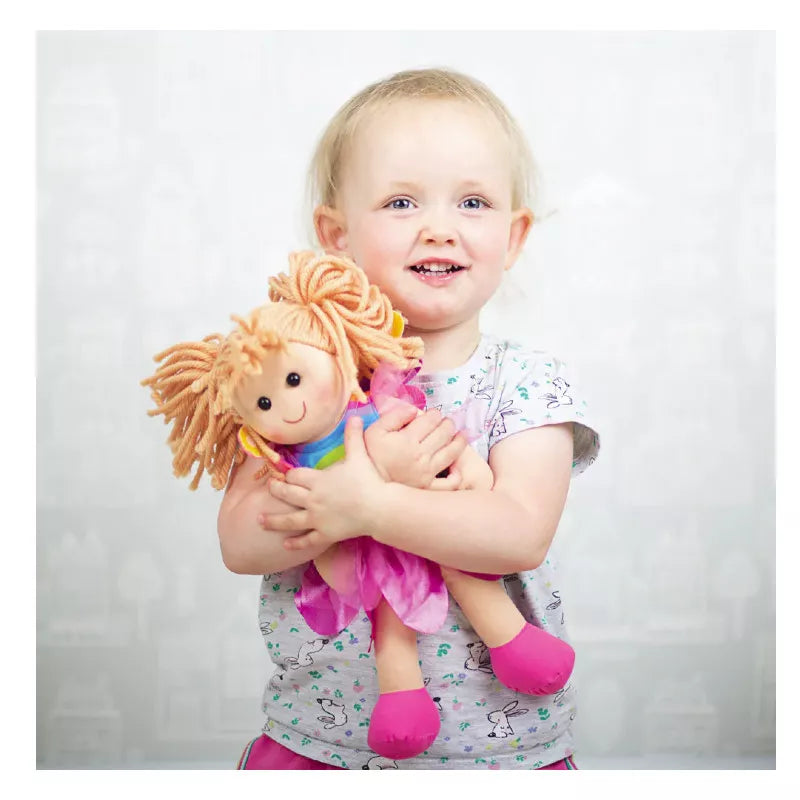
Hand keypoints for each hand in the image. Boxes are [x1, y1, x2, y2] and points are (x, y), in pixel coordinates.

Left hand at [261, 416, 386, 550]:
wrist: (378, 508)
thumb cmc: (368, 480)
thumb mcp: (359, 455)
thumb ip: (353, 436)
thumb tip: (355, 416)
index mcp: (317, 480)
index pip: (295, 475)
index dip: (289, 474)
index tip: (285, 474)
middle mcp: (312, 499)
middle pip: (287, 494)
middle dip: (276, 490)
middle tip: (269, 488)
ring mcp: (317, 518)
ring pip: (289, 520)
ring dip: (273, 520)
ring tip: (260, 519)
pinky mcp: (325, 534)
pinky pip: (306, 540)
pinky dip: (295, 543)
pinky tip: (285, 544)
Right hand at [364, 404, 466, 489]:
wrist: (366, 488)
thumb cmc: (369, 457)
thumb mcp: (374, 431)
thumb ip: (393, 416)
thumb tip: (413, 409)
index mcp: (408, 439)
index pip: (430, 420)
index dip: (435, 413)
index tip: (434, 413)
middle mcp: (421, 455)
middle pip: (444, 434)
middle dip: (448, 424)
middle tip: (447, 422)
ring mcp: (427, 472)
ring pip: (451, 453)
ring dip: (459, 442)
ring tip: (460, 436)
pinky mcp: (428, 487)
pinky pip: (449, 482)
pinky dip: (456, 475)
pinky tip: (457, 468)